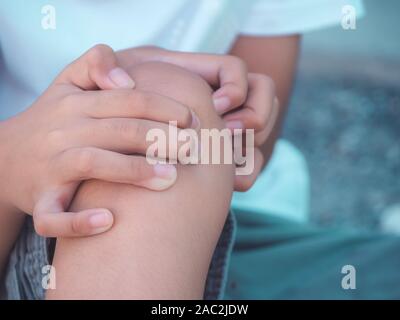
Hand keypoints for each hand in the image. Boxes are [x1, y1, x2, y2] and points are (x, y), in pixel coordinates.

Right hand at [0, 45, 196, 236]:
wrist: (4, 157)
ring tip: (172, 178)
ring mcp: (50, 167)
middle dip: (160, 137)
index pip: (128, 99)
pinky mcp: (39, 200)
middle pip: (118, 129)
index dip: (165, 107)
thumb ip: (96, 64)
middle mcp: (64, 131)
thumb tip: (128, 79)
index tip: (193, 120)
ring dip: (133, 171)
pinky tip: (109, 222)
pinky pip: (53, 216)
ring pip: (92, 163)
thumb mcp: (67, 82)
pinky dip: (78, 222)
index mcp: (76, 103)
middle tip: (194, 149)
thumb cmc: (51, 120)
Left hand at [117, 47, 278, 190]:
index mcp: (195, 76)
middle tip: (230, 133)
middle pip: (266, 98)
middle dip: (256, 116)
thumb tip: (119, 82)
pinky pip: (251, 164)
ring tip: (232, 165)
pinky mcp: (222, 159)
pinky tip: (231, 184)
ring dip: (253, 147)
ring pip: (262, 134)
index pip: (237, 70)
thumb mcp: (103, 82)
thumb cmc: (109, 110)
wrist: (113, 143)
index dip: (236, 86)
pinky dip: (247, 173)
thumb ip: (101, 67)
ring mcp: (224, 130)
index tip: (216, 105)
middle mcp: (217, 102)